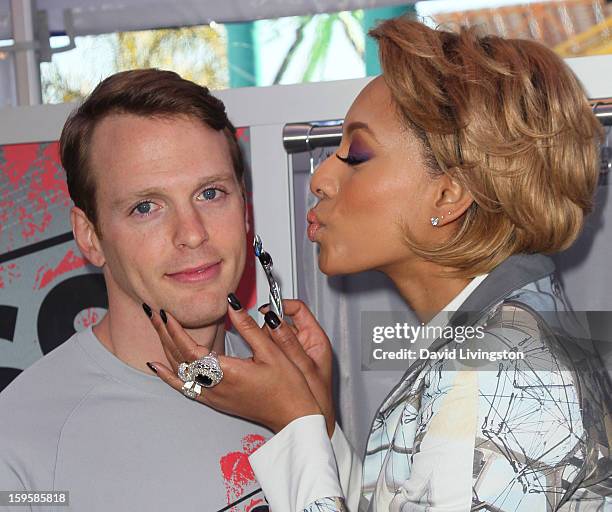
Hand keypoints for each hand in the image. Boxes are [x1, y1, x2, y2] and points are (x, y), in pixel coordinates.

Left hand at [145, 296, 322, 434]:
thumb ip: (248, 327)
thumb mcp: (272, 352)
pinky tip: (158, 366)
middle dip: (163, 333)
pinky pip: (184, 387)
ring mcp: (213, 396)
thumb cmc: (289, 387)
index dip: (175, 330)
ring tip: (156, 327)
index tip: (166, 312)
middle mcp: (216, 387)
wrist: (293, 416)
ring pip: (178, 371)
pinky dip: (168, 375)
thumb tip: (232, 304)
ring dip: (165, 347)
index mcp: (228, 373)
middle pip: (178, 358)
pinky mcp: (215, 401)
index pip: (190, 349)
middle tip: (153, 312)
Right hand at [259, 299, 334, 436]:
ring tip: (264, 355)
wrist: (311, 422)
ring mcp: (294, 352)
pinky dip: (264, 351)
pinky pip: (271, 349)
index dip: (281, 305)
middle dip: (271, 327)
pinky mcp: (285, 362)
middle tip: (264, 339)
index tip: (266, 310)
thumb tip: (274, 319)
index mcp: (316, 339)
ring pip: (275, 334)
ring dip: (266, 340)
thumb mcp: (303, 366)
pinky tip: (262, 361)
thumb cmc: (317, 399)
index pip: (298, 308)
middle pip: (283, 320)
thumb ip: (288, 342)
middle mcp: (306, 342)